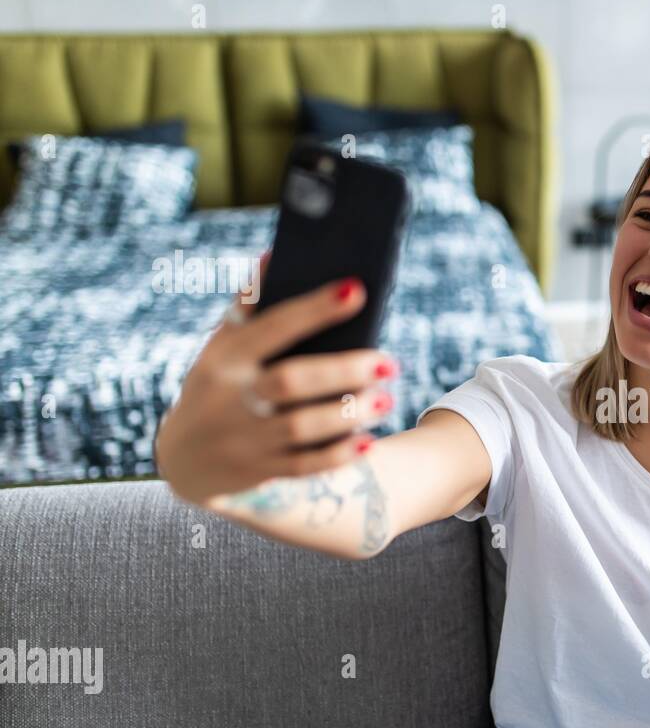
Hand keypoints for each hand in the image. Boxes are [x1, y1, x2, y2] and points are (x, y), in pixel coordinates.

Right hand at [154, 251, 399, 506]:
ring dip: (348, 414)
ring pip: (301, 427)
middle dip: (344, 371)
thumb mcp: (220, 347)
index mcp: (225, 357)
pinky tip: (368, 441)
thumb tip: (275, 256)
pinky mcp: (258, 471)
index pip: (273, 326)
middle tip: (388, 362)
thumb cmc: (217, 386)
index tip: (355, 290)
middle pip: (291, 381)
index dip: (313, 309)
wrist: (183, 460)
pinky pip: (304, 466)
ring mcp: (244, 438)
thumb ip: (248, 307)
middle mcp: (231, 397)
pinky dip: (338, 455)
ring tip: (385, 400)